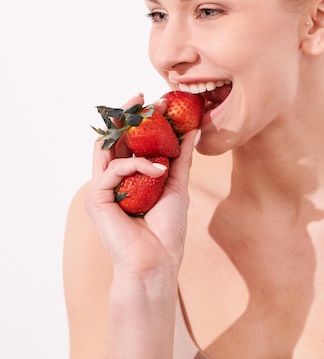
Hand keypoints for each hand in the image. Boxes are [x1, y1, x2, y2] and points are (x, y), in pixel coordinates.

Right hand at [84, 93, 197, 288]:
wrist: (157, 261)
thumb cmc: (166, 229)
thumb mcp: (177, 185)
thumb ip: (180, 159)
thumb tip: (192, 131)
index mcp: (130, 177)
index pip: (132, 142)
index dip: (142, 121)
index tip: (160, 103)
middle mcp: (113, 180)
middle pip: (116, 140)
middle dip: (129, 115)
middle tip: (143, 96)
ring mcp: (103, 189)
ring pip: (107, 148)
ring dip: (126, 127)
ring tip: (147, 112)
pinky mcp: (97, 199)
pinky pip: (113, 170)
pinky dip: (137, 165)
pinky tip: (158, 169)